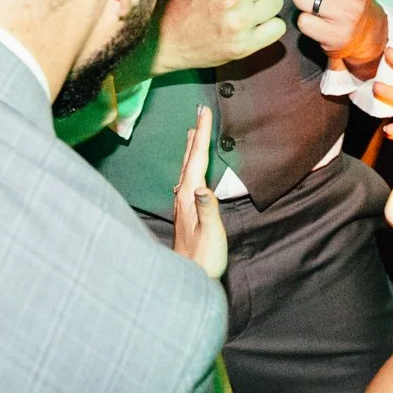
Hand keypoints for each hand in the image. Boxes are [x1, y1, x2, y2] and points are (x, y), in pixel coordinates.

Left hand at [172, 105, 227, 279]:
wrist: (190, 280)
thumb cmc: (203, 259)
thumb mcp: (211, 233)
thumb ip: (208, 209)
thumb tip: (203, 188)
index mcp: (189, 197)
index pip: (197, 159)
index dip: (202, 134)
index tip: (204, 112)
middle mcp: (182, 197)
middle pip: (189, 159)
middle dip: (195, 134)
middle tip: (199, 112)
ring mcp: (181, 205)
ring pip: (186, 168)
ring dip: (191, 148)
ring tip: (193, 133)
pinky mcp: (185, 213)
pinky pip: (188, 179)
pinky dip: (191, 166)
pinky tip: (191, 171)